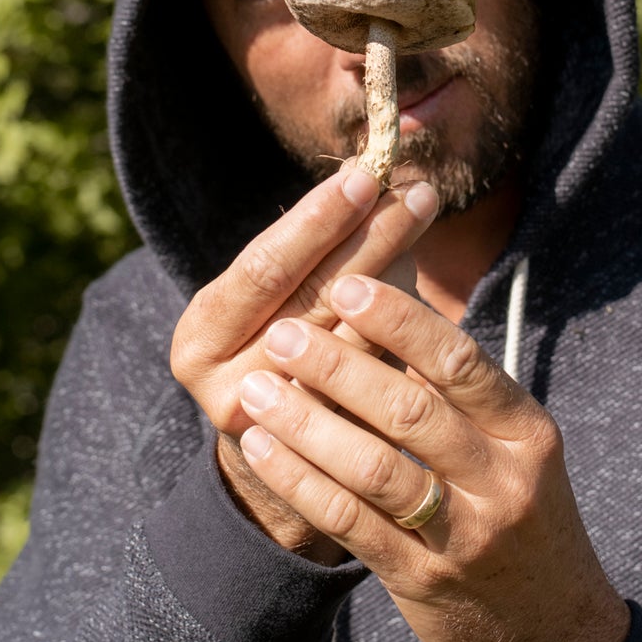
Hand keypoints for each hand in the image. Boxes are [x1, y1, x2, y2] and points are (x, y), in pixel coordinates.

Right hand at [170, 164, 438, 559]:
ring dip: (397, 279)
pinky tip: (439, 298)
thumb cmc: (295, 344)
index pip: (263, 269)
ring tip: (425, 221)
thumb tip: (382, 178)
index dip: (315, 223)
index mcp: (202, 334)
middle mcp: (226, 385)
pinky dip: (407, 340)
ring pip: (352, 347)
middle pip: (312, 301)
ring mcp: (279, 432)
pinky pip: (378, 392)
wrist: (290, 455)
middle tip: (417, 193)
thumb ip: (327, 246)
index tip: (364, 178)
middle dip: (369, 239)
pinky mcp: (324, 463)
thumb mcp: (290, 294)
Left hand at [234, 271, 629, 641]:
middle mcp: (502, 481)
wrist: (556, 637)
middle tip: (283, 331)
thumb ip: (461, 394)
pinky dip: (300, 481)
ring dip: (307, 423)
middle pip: (411, 411)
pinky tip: (259, 449)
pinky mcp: (423, 581)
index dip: (400, 320)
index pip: (460, 362)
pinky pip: (351, 523)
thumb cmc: (521, 518)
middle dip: (339, 365)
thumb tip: (394, 310)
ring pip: (375, 469)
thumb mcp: (517, 450)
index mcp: (527, 432)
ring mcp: (464, 536)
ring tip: (257, 387)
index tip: (346, 284)